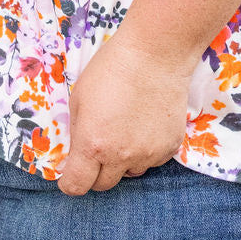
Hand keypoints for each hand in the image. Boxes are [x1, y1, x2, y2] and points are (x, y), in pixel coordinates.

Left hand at [56, 27, 193, 195]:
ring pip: (130, 173)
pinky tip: (145, 124)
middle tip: (98, 149)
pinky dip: (146, 151)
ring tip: (125, 130)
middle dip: (95, 172)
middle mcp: (120, 156)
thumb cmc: (112, 68)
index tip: (71, 175)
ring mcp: (148, 154)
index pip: (76, 186)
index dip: (70, 183)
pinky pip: (153, 160)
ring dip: (122, 161)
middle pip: (103, 185)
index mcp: (92, 144)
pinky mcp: (170, 147)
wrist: (155, 53)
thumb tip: (77, 153)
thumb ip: (77, 132)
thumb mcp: (79, 97)